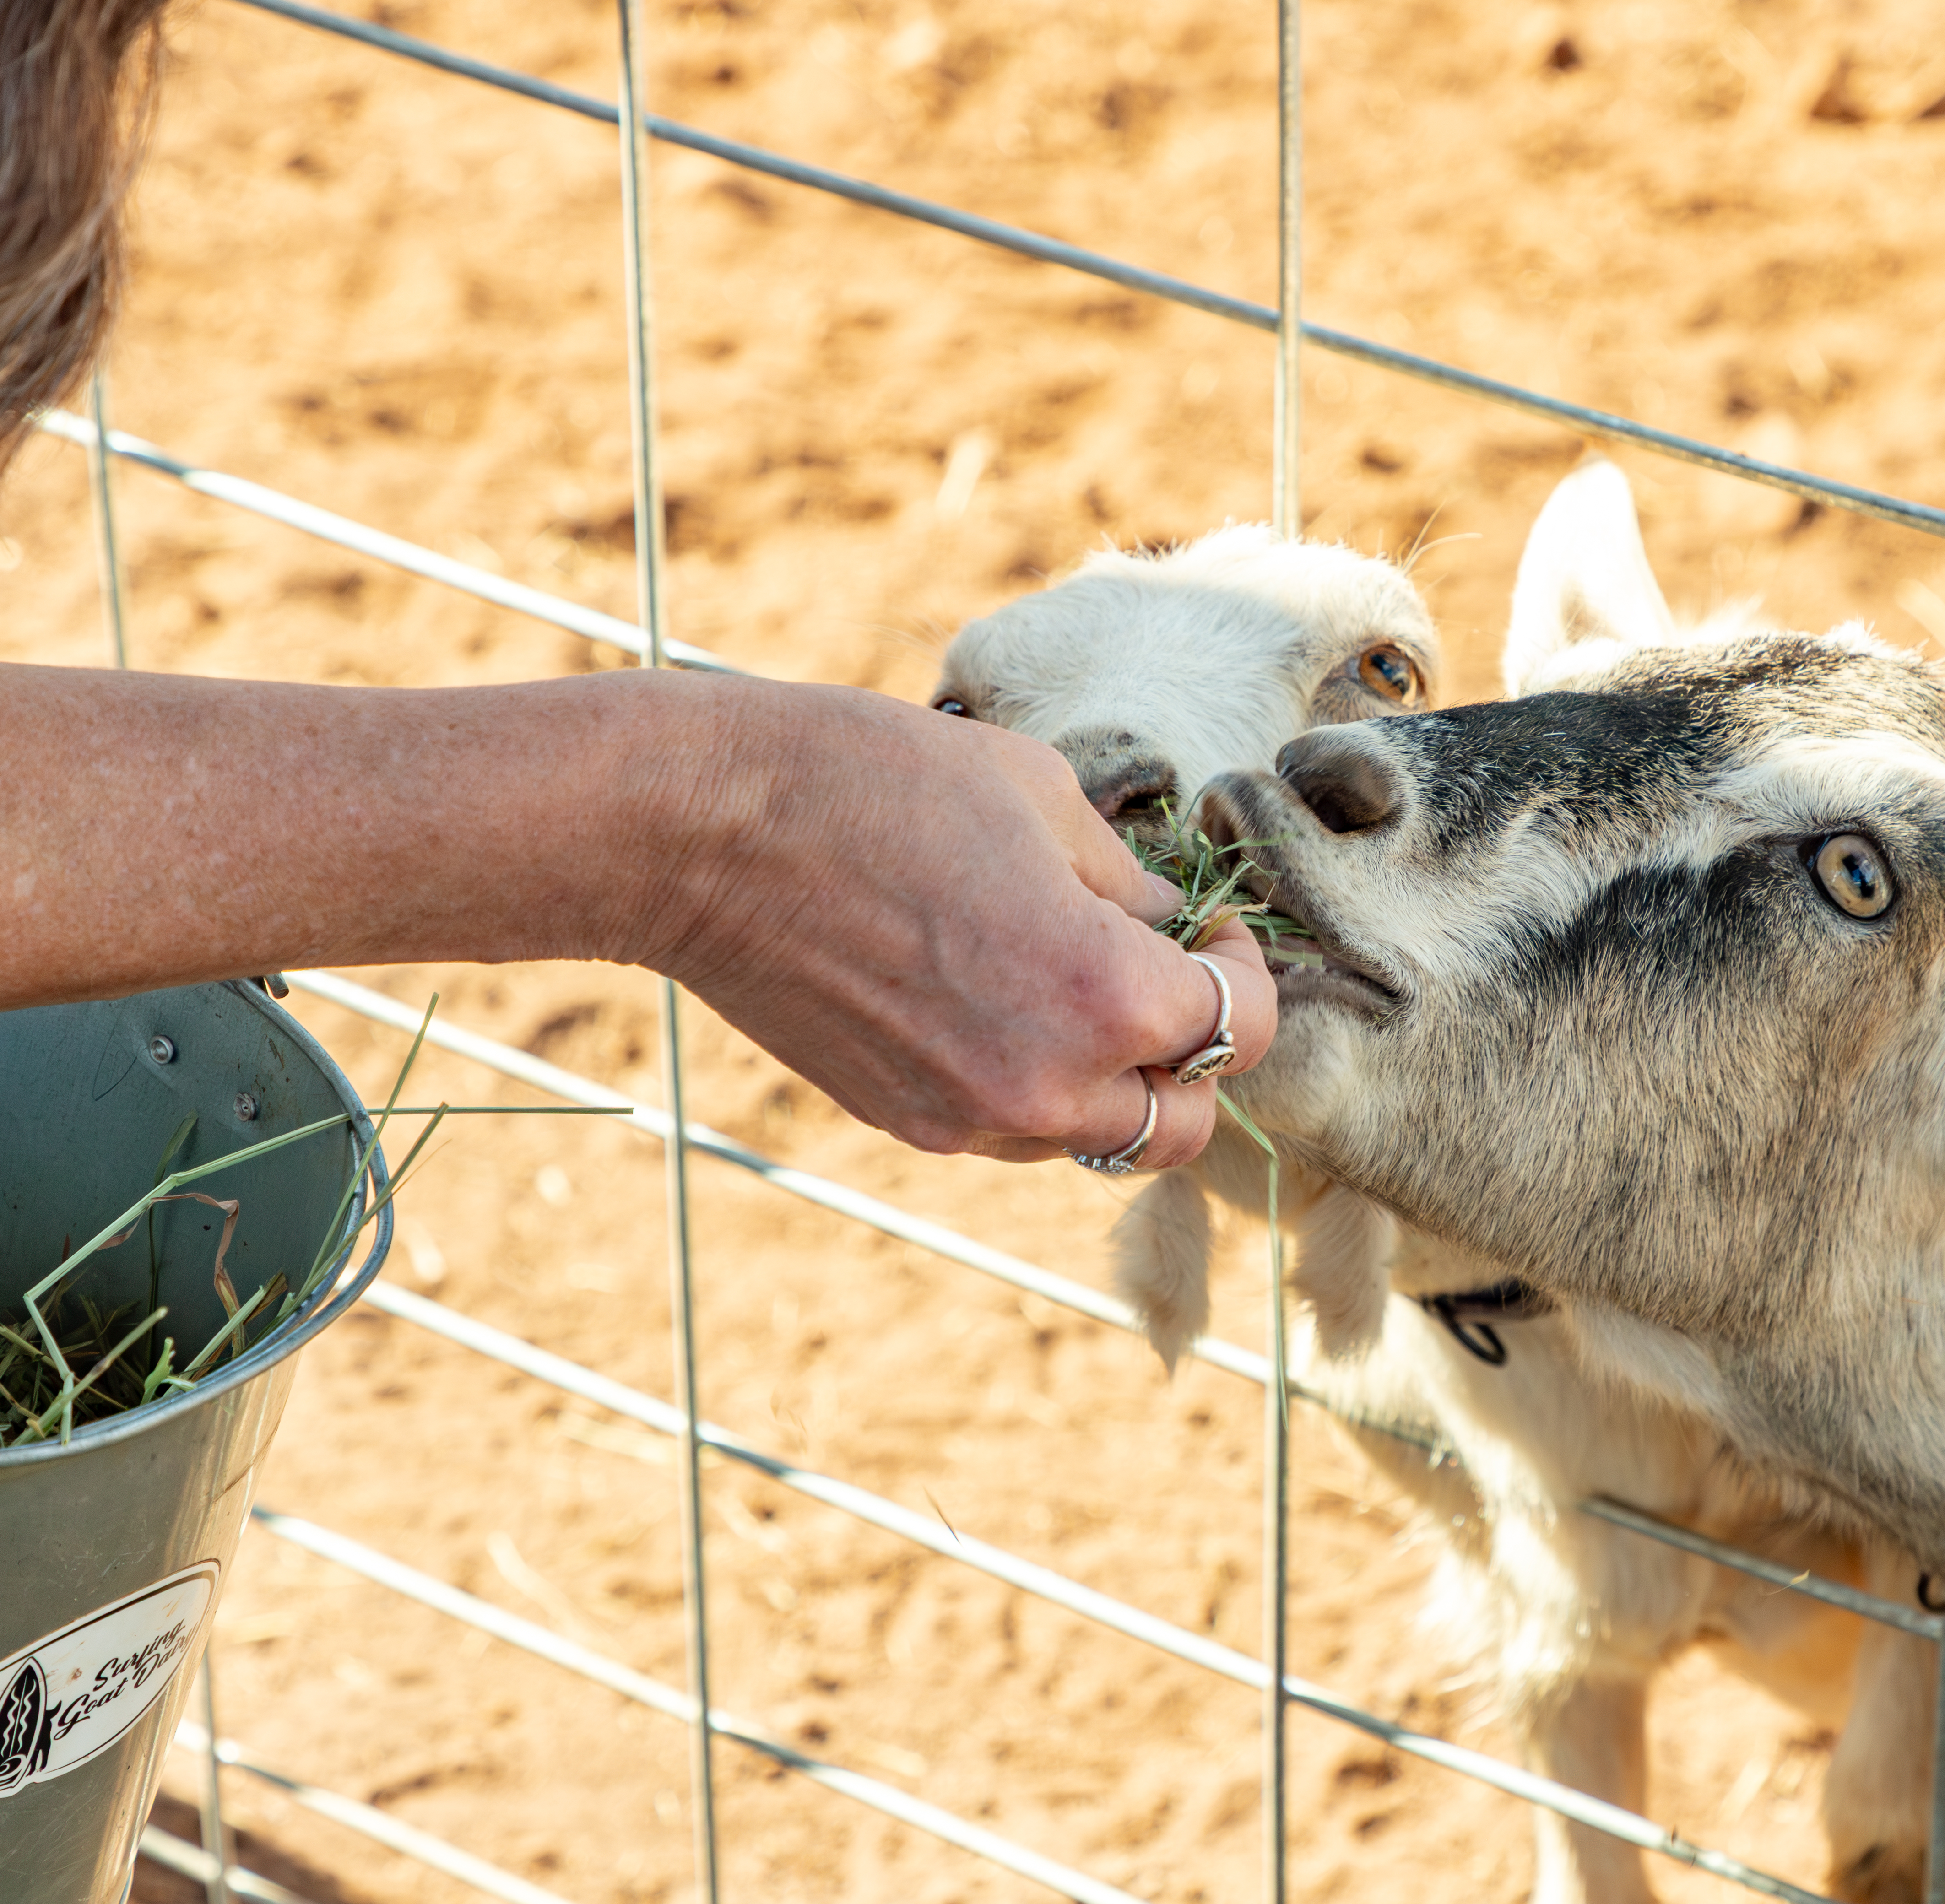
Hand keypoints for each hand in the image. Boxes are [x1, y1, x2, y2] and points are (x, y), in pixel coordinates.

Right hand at [637, 678, 1276, 1167]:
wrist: (701, 833)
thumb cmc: (870, 783)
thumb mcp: (1037, 793)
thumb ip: (1124, 876)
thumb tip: (1167, 917)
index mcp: (1101, 995)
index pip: (1237, 1029)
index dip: (1242, 971)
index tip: (1210, 926)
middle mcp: (1045, 1085)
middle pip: (1182, 1124)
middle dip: (1192, 1055)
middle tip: (1165, 974)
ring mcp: (968, 1118)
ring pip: (1095, 1139)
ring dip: (1112, 1081)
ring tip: (1076, 989)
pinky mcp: (905, 1122)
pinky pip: (1010, 1131)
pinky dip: (1034, 1088)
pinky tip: (999, 1005)